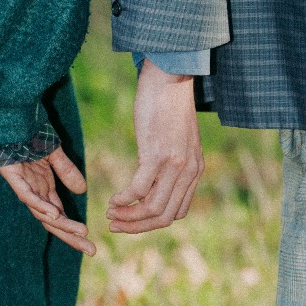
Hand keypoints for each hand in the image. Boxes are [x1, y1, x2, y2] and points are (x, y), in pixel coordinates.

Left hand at [0, 146, 95, 255]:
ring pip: (42, 213)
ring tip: (80, 232)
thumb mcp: (54, 154)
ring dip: (61, 224)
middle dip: (71, 237)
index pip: (60, 217)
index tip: (91, 245)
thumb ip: (67, 171)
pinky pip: (27, 195)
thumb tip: (82, 190)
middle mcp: (34, 192)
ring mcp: (23, 186)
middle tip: (91, 250)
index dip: (74, 231)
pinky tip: (54, 214)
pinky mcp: (12, 176)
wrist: (10, 119)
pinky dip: (40, 206)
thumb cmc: (29, 135)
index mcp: (43, 189)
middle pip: (53, 222)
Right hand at [106, 58, 203, 232]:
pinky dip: (124, 199)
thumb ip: (171, 164)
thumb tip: (152, 182)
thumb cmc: (169, 107)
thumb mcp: (178, 141)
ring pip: (152, 209)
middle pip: (165, 217)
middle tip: (115, 225)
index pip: (177, 213)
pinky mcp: (157, 154)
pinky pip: (139, 189)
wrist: (171, 78)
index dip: (152, 223)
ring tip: (111, 214)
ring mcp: (174, 164)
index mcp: (195, 171)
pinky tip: (113, 198)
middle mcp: (188, 172)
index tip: (132, 220)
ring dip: (128, 217)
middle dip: (137, 227)